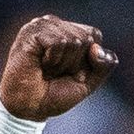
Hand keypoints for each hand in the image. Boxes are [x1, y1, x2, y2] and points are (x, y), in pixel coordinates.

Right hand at [0, 15, 116, 120]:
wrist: (29, 108)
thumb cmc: (54, 94)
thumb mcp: (87, 83)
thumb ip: (103, 66)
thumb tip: (97, 48)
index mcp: (69, 31)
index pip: (95, 35)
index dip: (89, 60)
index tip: (70, 72)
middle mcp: (56, 24)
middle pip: (86, 38)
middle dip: (75, 63)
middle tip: (55, 72)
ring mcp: (42, 25)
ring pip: (74, 40)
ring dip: (63, 63)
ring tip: (46, 69)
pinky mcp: (32, 31)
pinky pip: (59, 43)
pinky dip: (53, 60)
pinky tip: (40, 64)